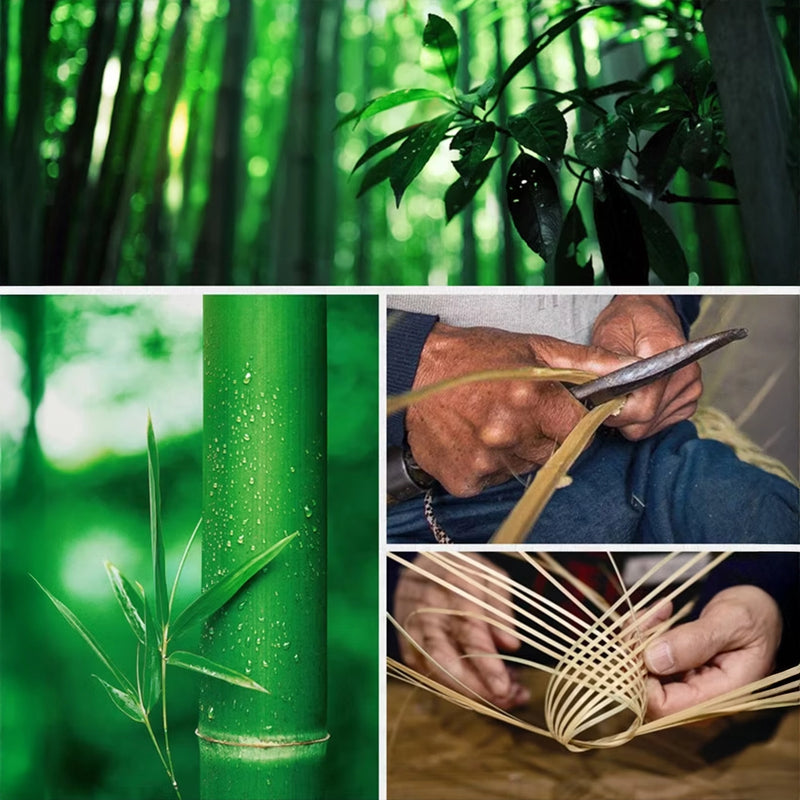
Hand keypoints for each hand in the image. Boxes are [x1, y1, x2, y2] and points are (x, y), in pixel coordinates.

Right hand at [394, 554, 529, 708]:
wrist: (421, 562)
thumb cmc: (462, 569)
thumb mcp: (489, 576)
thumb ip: (500, 609)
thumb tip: (512, 645)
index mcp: (452, 587)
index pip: (469, 631)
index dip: (487, 663)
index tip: (504, 687)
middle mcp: (427, 609)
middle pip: (444, 659)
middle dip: (474, 687)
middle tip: (505, 699)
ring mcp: (413, 627)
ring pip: (434, 670)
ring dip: (468, 691)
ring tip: (504, 697)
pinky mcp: (407, 643)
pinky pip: (427, 672)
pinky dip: (454, 686)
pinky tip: (481, 687)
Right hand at [406, 323, 631, 495]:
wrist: (414, 369)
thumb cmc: (473, 355)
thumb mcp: (533, 347)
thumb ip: (586, 362)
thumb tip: (630, 369)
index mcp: (532, 400)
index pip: (580, 432)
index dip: (571, 421)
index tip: (556, 411)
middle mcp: (510, 435)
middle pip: (553, 453)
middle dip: (542, 435)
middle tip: (517, 411)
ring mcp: (485, 461)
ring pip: (524, 468)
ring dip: (515, 450)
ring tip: (491, 422)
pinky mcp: (464, 479)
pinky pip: (491, 480)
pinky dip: (486, 465)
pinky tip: (472, 438)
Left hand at [591, 295, 702, 439]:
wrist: (648, 316)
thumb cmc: (627, 322)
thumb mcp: (609, 334)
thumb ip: (606, 363)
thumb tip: (601, 391)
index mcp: (667, 352)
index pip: (643, 403)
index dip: (616, 409)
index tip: (599, 402)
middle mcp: (686, 372)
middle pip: (646, 419)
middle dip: (619, 415)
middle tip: (605, 397)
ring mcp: (692, 388)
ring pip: (649, 426)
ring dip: (630, 417)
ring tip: (623, 392)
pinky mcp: (689, 400)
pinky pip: (659, 424)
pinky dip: (642, 417)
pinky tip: (636, 397)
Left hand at [644, 586, 781, 718]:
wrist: (760, 611)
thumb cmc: (754, 616)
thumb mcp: (731, 622)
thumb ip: (696, 641)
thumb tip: (654, 660)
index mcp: (722, 695)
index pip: (666, 706)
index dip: (643, 678)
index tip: (642, 641)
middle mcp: (700, 697)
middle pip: (647, 691)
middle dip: (637, 652)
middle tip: (650, 616)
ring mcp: (686, 686)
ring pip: (642, 673)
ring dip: (639, 639)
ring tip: (658, 610)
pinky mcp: (677, 672)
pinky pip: (647, 659)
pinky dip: (644, 635)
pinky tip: (659, 612)